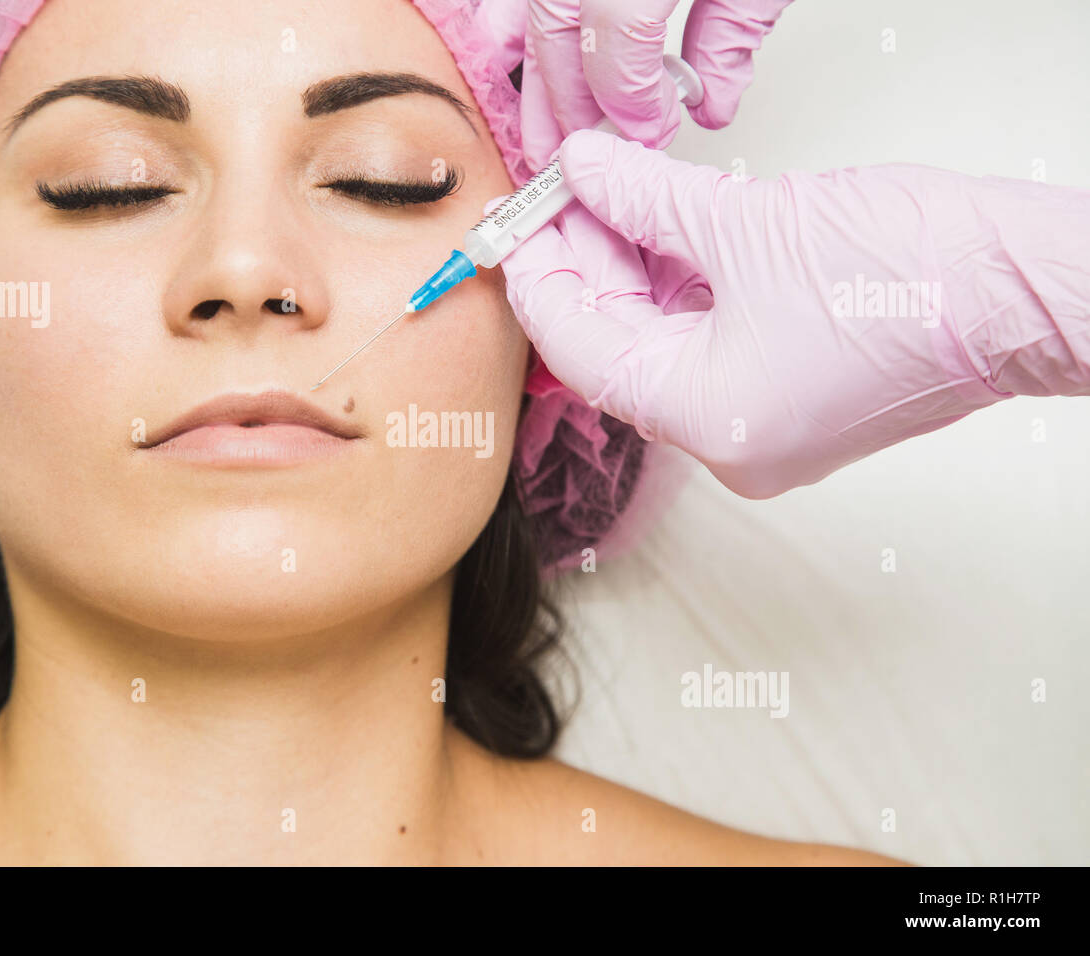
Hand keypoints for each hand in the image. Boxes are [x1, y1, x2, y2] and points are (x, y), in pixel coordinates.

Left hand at [498, 130, 1089, 497]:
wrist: (1029, 291)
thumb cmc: (919, 277)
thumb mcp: (751, 225)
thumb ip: (646, 202)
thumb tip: (584, 173)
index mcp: (705, 417)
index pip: (582, 349)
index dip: (540, 277)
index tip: (516, 222)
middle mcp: (726, 442)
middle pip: (618, 349)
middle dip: (584, 266)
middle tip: (562, 195)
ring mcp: (758, 428)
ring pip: (661, 346)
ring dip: (630, 273)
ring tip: (606, 198)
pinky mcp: (786, 400)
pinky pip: (705, 349)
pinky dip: (677, 293)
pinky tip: (657, 233)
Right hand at [519, 0, 792, 166]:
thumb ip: (732, 31)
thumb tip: (710, 102)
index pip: (616, 35)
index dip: (627, 96)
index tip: (650, 131)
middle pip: (558, 30)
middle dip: (570, 105)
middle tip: (593, 157)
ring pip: (533, 12)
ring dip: (537, 77)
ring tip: (548, 132)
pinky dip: (514, 28)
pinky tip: (518, 60)